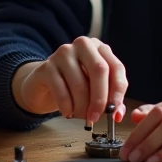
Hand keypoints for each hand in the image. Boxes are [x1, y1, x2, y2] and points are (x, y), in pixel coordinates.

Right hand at [11, 37, 128, 125]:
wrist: (44, 85)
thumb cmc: (74, 86)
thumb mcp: (95, 89)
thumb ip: (109, 100)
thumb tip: (117, 114)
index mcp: (99, 48)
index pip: (116, 67)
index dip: (118, 91)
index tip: (115, 112)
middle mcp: (82, 45)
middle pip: (99, 70)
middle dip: (100, 99)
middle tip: (96, 117)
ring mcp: (63, 53)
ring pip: (80, 83)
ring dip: (82, 107)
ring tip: (80, 116)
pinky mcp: (46, 66)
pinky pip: (61, 91)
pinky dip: (67, 107)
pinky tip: (67, 112)